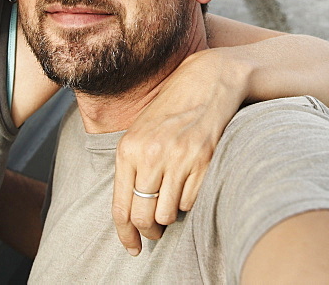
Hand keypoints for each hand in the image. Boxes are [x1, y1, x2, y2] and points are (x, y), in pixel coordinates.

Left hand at [111, 47, 248, 254]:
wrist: (207, 80)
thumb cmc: (172, 108)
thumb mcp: (141, 132)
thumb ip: (132, 166)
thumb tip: (131, 211)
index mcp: (128, 149)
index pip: (121, 206)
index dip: (125, 234)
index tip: (132, 248)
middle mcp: (150, 155)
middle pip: (143, 217)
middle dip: (148, 231)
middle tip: (154, 232)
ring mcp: (177, 158)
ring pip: (167, 214)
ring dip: (170, 215)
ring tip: (173, 201)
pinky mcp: (203, 160)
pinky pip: (190, 201)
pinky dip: (189, 200)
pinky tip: (189, 183)